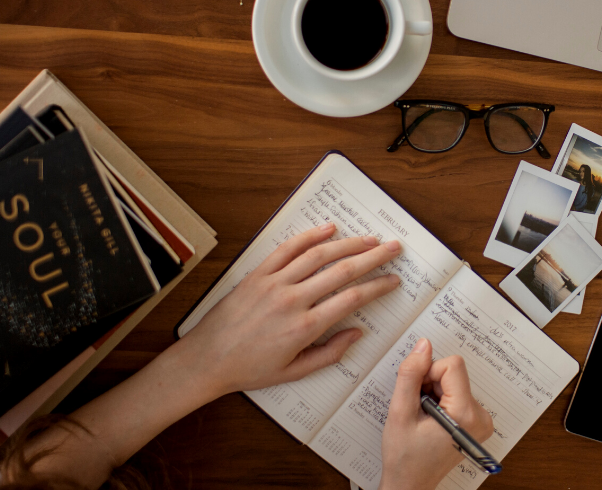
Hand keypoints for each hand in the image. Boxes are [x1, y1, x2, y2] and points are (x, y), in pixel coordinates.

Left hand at [181, 223, 401, 397]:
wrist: (207, 359)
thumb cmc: (250, 369)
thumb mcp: (294, 372)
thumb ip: (329, 353)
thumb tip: (357, 333)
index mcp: (305, 327)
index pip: (352, 299)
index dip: (378, 286)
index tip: (393, 280)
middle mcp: (292, 300)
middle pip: (342, 271)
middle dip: (373, 257)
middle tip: (393, 248)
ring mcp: (274, 283)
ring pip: (319, 255)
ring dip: (348, 243)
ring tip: (369, 238)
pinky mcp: (258, 274)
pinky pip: (287, 249)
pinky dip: (309, 236)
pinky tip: (328, 229)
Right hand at [380, 338, 493, 489]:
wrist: (410, 484)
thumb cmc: (404, 456)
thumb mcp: (400, 412)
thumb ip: (410, 375)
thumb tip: (423, 345)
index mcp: (466, 414)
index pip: (452, 365)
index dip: (428, 373)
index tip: (417, 394)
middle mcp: (481, 416)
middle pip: (453, 373)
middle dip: (430, 384)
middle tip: (418, 409)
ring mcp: (481, 420)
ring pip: (454, 381)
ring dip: (434, 392)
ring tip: (423, 417)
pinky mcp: (476, 421)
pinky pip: (457, 393)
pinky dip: (441, 400)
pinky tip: (431, 420)